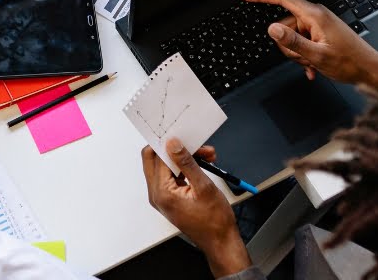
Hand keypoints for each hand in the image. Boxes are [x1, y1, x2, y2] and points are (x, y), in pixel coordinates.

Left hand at [142, 140, 249, 276]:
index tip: (182, 135)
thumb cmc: (214, 221)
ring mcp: (162, 197)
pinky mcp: (169, 198)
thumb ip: (186, 162)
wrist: (220, 242)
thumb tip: (173, 144)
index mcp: (161, 192)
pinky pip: (172, 176)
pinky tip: (202, 164)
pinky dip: (185, 168)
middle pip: (157, 160)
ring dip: (184, 158)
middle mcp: (157, 195)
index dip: (170, 144)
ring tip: (206, 156)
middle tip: (196, 145)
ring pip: (166, 167)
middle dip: (177, 149)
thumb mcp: (203, 186)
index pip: (156, 157)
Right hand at [240, 0, 377, 94]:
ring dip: (298, 52)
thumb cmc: (350, 62)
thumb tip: (272, 28)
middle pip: (285, 24)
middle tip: (303, 58)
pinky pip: (302, 41)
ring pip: (293, 36)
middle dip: (288, 44)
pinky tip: (313, 67)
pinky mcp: (322, 32)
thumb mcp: (317, 55)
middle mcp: (316, 16)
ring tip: (313, 62)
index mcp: (315, 15)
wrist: (370, 70)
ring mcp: (319, 24)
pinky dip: (304, 55)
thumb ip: (292, 41)